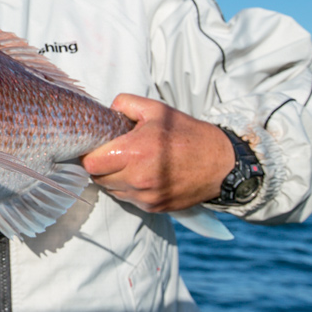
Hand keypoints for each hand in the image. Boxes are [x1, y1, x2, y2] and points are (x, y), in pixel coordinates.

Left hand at [80, 94, 234, 211]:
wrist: (221, 164)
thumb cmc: (187, 134)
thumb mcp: (156, 109)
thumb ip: (125, 103)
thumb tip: (106, 111)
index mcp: (135, 152)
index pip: (92, 163)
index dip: (90, 154)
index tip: (97, 147)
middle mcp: (139, 178)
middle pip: (98, 178)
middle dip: (101, 166)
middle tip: (113, 154)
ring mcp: (147, 196)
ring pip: (112, 190)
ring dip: (114, 179)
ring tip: (129, 164)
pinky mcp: (154, 207)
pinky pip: (128, 199)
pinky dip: (129, 189)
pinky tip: (142, 175)